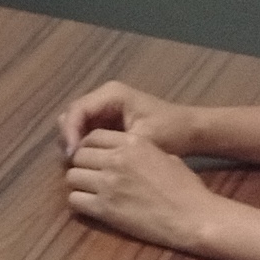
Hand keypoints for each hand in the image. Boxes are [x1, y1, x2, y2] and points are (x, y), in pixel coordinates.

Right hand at [58, 78, 197, 154]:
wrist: (191, 131)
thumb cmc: (171, 132)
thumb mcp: (142, 139)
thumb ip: (111, 146)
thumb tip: (82, 158)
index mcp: (111, 94)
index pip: (77, 110)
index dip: (70, 133)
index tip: (72, 156)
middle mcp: (104, 96)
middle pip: (71, 114)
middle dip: (68, 137)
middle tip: (72, 162)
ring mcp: (105, 108)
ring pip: (75, 123)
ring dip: (74, 142)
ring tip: (78, 164)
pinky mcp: (107, 120)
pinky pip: (86, 130)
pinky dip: (83, 145)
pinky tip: (87, 162)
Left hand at [62, 121, 231, 254]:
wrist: (193, 216)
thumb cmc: (187, 188)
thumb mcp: (166, 156)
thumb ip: (142, 151)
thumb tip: (128, 154)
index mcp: (133, 143)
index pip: (93, 137)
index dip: (90, 147)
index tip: (94, 158)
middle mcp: (116, 159)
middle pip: (79, 155)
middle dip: (82, 165)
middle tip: (90, 176)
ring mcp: (108, 184)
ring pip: (72, 176)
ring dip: (78, 183)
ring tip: (89, 191)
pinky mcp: (104, 209)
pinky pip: (75, 200)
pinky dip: (79, 202)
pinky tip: (90, 205)